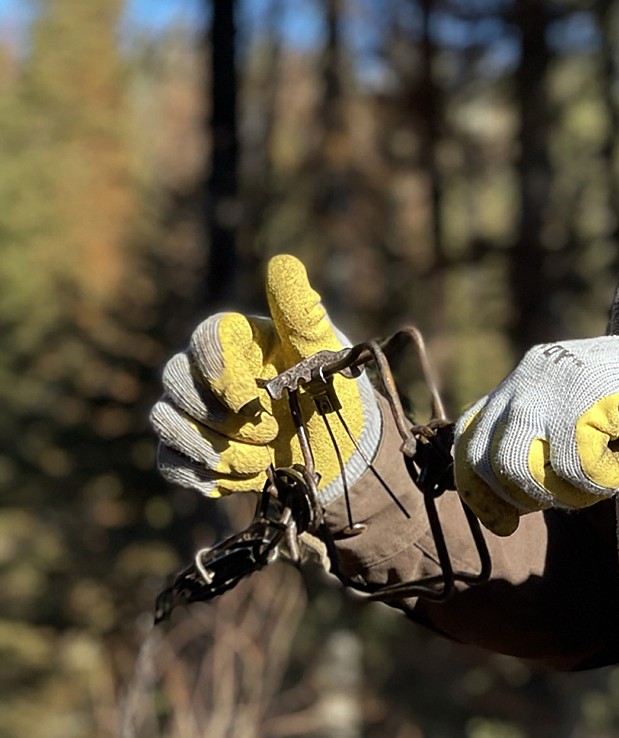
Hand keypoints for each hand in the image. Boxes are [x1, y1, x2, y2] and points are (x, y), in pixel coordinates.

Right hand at [151, 255, 380, 503]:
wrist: (336, 447)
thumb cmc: (328, 388)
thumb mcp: (322, 351)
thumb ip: (301, 311)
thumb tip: (282, 261)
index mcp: (235, 338)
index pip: (204, 338)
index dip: (220, 372)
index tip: (254, 402)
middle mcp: (203, 370)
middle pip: (173, 378)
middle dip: (220, 415)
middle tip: (271, 433)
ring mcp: (191, 411)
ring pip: (164, 420)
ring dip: (215, 449)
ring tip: (264, 459)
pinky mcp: (187, 452)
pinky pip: (170, 463)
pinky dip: (207, 476)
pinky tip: (249, 476)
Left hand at [454, 331, 618, 534]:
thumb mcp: (581, 426)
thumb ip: (540, 445)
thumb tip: (504, 497)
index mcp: (526, 380)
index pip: (470, 437)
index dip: (478, 489)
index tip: (503, 523)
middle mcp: (529, 376)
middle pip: (485, 461)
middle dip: (523, 498)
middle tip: (573, 496)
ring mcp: (552, 384)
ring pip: (520, 470)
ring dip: (566, 492)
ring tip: (606, 476)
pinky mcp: (583, 398)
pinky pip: (576, 472)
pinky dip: (608, 482)